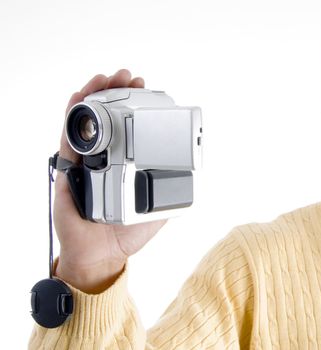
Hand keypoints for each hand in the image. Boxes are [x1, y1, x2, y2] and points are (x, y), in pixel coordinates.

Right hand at [54, 69, 166, 292]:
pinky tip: (78, 99)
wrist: (101, 255)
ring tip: (107, 78)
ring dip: (95, 96)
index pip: (127, 127)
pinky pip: (68, 140)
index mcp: (122, 165)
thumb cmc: (125, 235)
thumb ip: (167, 195)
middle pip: (106, 118)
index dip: (133, 106)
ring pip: (86, 121)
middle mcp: (102, 159)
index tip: (144, 89)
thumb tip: (189, 182)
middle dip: (116, 93)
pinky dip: (72, 117)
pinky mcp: (69, 172)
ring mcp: (85, 163)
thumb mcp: (154, 211)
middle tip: (129, 77)